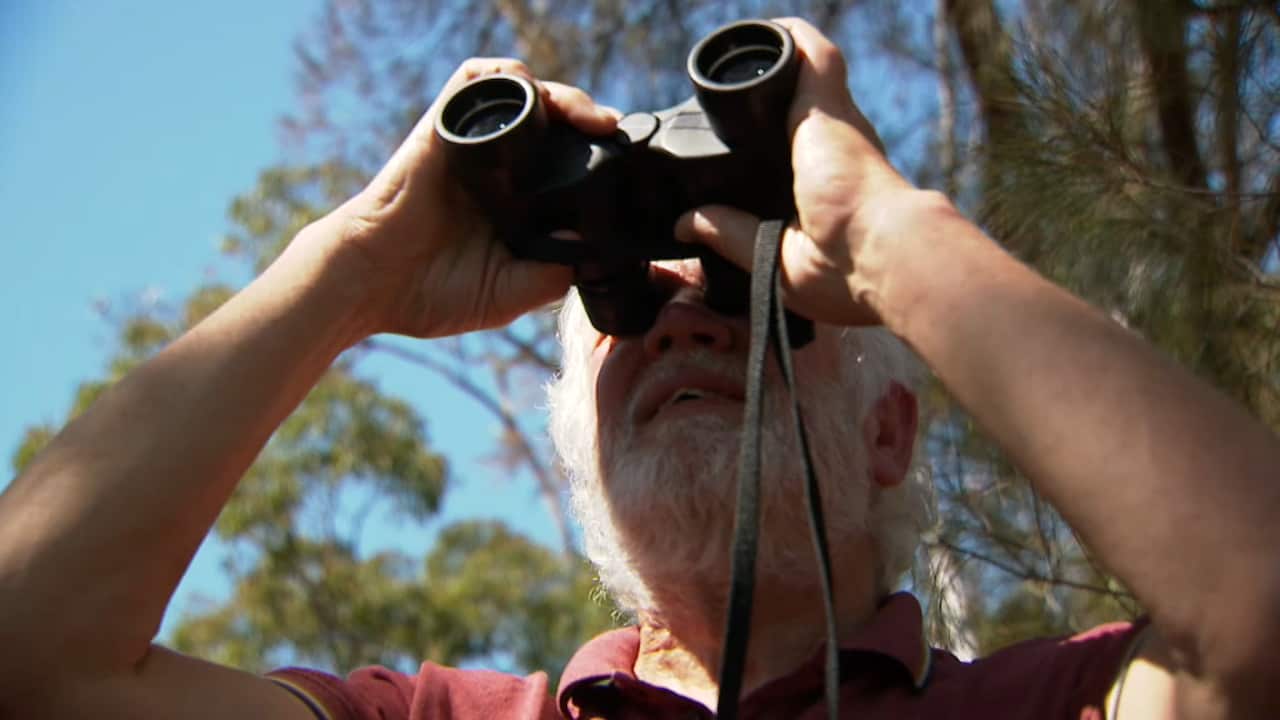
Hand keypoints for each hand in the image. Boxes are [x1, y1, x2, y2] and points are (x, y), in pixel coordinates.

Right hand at [298, 59, 618, 339]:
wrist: (370, 282)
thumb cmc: (431, 293)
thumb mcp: (508, 294)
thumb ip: (551, 277)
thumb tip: (592, 248)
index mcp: (517, 203)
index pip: (567, 160)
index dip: (599, 154)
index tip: (626, 162)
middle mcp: (499, 169)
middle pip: (555, 122)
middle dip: (588, 119)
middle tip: (613, 132)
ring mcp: (473, 147)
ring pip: (525, 95)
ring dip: (561, 95)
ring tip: (588, 117)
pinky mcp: (444, 129)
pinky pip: (474, 81)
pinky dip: (505, 75)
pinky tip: (531, 89)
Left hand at [675, 18, 926, 326]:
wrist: (878, 252)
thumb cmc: (844, 271)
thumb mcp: (771, 258)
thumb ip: (728, 234)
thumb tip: (687, 224)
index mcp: (826, 187)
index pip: (794, 152)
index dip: (769, 143)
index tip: (738, 144)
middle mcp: (833, 147)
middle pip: (796, 109)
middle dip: (763, 102)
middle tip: (724, 101)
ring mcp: (833, 120)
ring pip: (801, 73)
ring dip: (772, 63)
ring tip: (735, 58)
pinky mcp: (826, 101)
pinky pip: (806, 51)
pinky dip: (784, 37)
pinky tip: (762, 30)